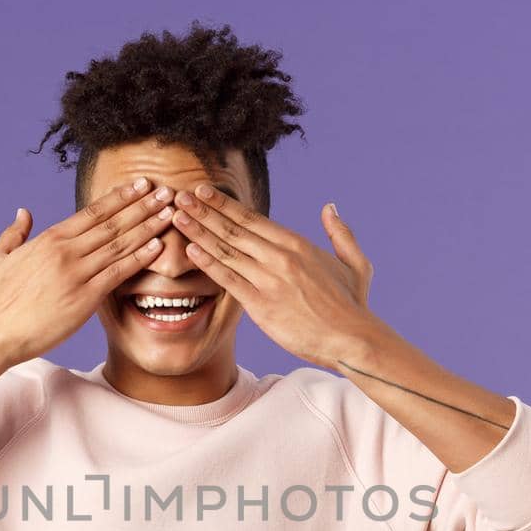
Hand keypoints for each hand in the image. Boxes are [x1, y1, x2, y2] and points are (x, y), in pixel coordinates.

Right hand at [0, 178, 176, 366]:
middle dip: (142, 205)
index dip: (119, 197)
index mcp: (49, 239)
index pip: (92, 212)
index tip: (139, 185)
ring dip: (147, 226)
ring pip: (120, 244)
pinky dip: (140, 257)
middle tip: (165, 191)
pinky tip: (158, 246)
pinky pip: (118, 273)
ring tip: (170, 212)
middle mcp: (66, 251)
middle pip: (112, 222)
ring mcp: (77, 273)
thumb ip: (13, 233)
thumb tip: (24, 212)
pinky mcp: (85, 298)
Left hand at [171, 187, 384, 368]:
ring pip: (226, 251)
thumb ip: (340, 234)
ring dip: (199, 232)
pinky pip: (229, 280)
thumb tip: (330, 207)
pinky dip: (208, 264)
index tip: (204, 191)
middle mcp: (280, 257)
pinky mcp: (261, 306)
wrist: (351, 339)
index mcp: (297, 244)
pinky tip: (190, 250)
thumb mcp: (354, 263)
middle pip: (233, 229)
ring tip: (177, 217)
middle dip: (204, 211)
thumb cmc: (352, 306)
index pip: (252, 219)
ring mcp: (269, 280)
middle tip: (181, 196)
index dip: (224, 204)